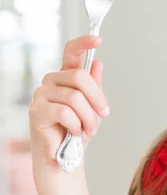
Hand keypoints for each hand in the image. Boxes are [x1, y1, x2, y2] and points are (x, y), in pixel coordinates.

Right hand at [29, 35, 109, 170]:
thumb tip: (97, 62)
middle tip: (103, 115)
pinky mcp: (36, 111)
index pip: (71, 52)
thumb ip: (94, 86)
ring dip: (88, 117)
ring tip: (88, 129)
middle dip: (97, 99)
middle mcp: (51, 81)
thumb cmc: (78, 130)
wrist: (66, 156)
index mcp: (66, 76)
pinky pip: (65, 112)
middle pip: (80, 77)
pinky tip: (74, 132)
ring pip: (74, 97)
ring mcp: (41, 94)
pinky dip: (76, 124)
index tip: (99, 38)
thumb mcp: (93, 106)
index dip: (84, 42)